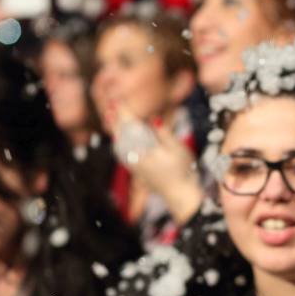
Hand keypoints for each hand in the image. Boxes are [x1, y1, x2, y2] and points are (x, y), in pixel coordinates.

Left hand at [111, 104, 204, 224]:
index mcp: (144, 150)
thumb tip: (154, 118)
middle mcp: (134, 158)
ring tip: (112, 118)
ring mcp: (134, 166)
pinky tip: (119, 139)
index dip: (124, 112)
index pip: (130, 127)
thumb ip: (164, 133)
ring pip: (120, 145)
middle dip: (117, 119)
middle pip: (121, 135)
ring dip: (116, 131)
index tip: (118, 100)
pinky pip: (123, 154)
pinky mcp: (136, 171)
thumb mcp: (178, 150)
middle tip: (112, 105)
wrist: (180, 196)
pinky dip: (120, 143)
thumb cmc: (183, 172)